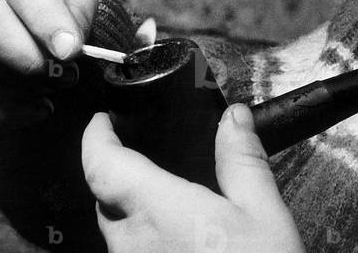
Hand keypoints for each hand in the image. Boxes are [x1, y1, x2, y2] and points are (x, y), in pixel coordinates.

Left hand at [81, 104, 304, 252]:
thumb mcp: (263, 211)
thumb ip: (242, 160)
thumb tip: (234, 117)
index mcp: (157, 209)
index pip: (101, 166)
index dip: (94, 138)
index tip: (102, 121)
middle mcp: (132, 243)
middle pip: (106, 199)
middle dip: (119, 173)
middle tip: (142, 152)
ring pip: (118, 233)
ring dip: (132, 211)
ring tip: (167, 197)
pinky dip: (146, 238)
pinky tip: (179, 239)